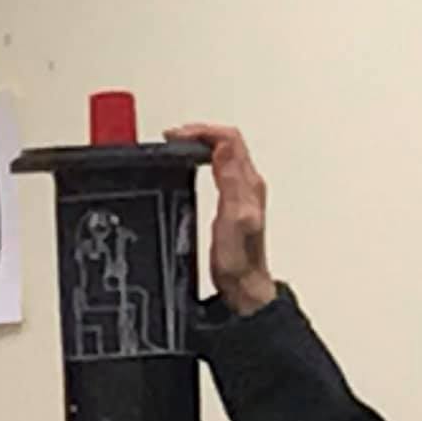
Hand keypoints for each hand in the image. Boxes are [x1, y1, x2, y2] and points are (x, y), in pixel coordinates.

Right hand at [164, 122, 277, 315]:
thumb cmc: (238, 261)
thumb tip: (224, 146)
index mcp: (248, 183)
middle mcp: (248, 184)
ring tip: (179, 142)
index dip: (202, 131)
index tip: (176, 137)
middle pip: (226, 141)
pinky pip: (220, 168)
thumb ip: (231, 181)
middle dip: (199, 132)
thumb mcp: (234, 218)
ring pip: (224, 152)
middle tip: (173, 137)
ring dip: (201, 142)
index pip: (229, 139)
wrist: (243, 289)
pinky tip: (189, 165)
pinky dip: (203, 158)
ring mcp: (241, 193)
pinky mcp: (233, 203)